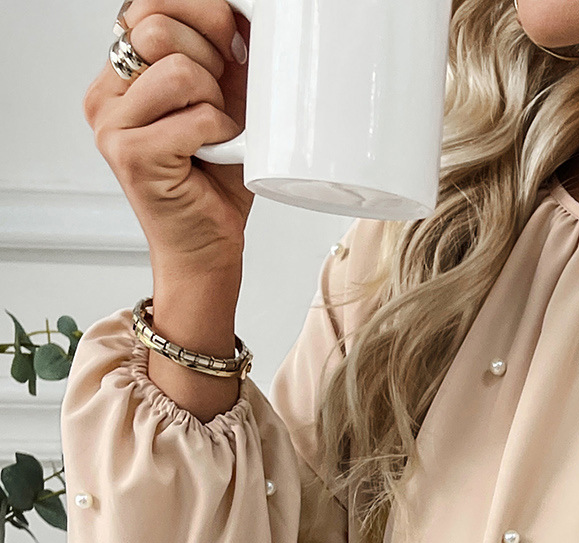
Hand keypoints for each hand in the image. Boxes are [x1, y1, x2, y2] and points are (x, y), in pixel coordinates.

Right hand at [83, 3, 252, 417]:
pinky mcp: (132, 156)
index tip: (228, 44)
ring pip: (176, 69)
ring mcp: (112, 127)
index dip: (197, 14)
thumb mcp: (220, 103)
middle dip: (208, 56)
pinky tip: (219, 152)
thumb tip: (241, 12)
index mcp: (119, 76)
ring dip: (215, 99)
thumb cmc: (213, 183)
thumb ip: (218, 57)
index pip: (145, 5)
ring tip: (217, 131)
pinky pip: (195, 115)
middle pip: (156, 28)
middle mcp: (105, 97)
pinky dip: (222, 132)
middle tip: (222, 98)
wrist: (207, 251)